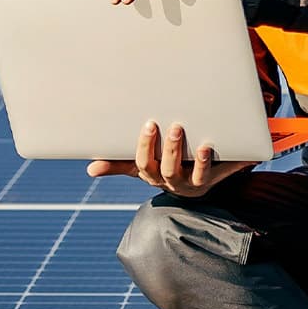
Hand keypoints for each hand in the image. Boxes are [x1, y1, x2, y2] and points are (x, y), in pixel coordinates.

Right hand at [89, 122, 255, 198]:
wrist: (195, 180)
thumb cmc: (163, 166)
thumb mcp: (142, 165)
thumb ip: (118, 164)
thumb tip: (90, 169)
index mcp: (153, 175)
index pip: (144, 164)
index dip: (145, 146)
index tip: (149, 125)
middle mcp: (172, 182)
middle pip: (167, 170)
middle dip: (169, 150)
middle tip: (172, 126)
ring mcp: (194, 183)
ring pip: (193, 176)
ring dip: (196, 159)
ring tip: (199, 141)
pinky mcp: (214, 179)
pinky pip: (216, 174)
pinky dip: (217, 163)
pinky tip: (215, 148)